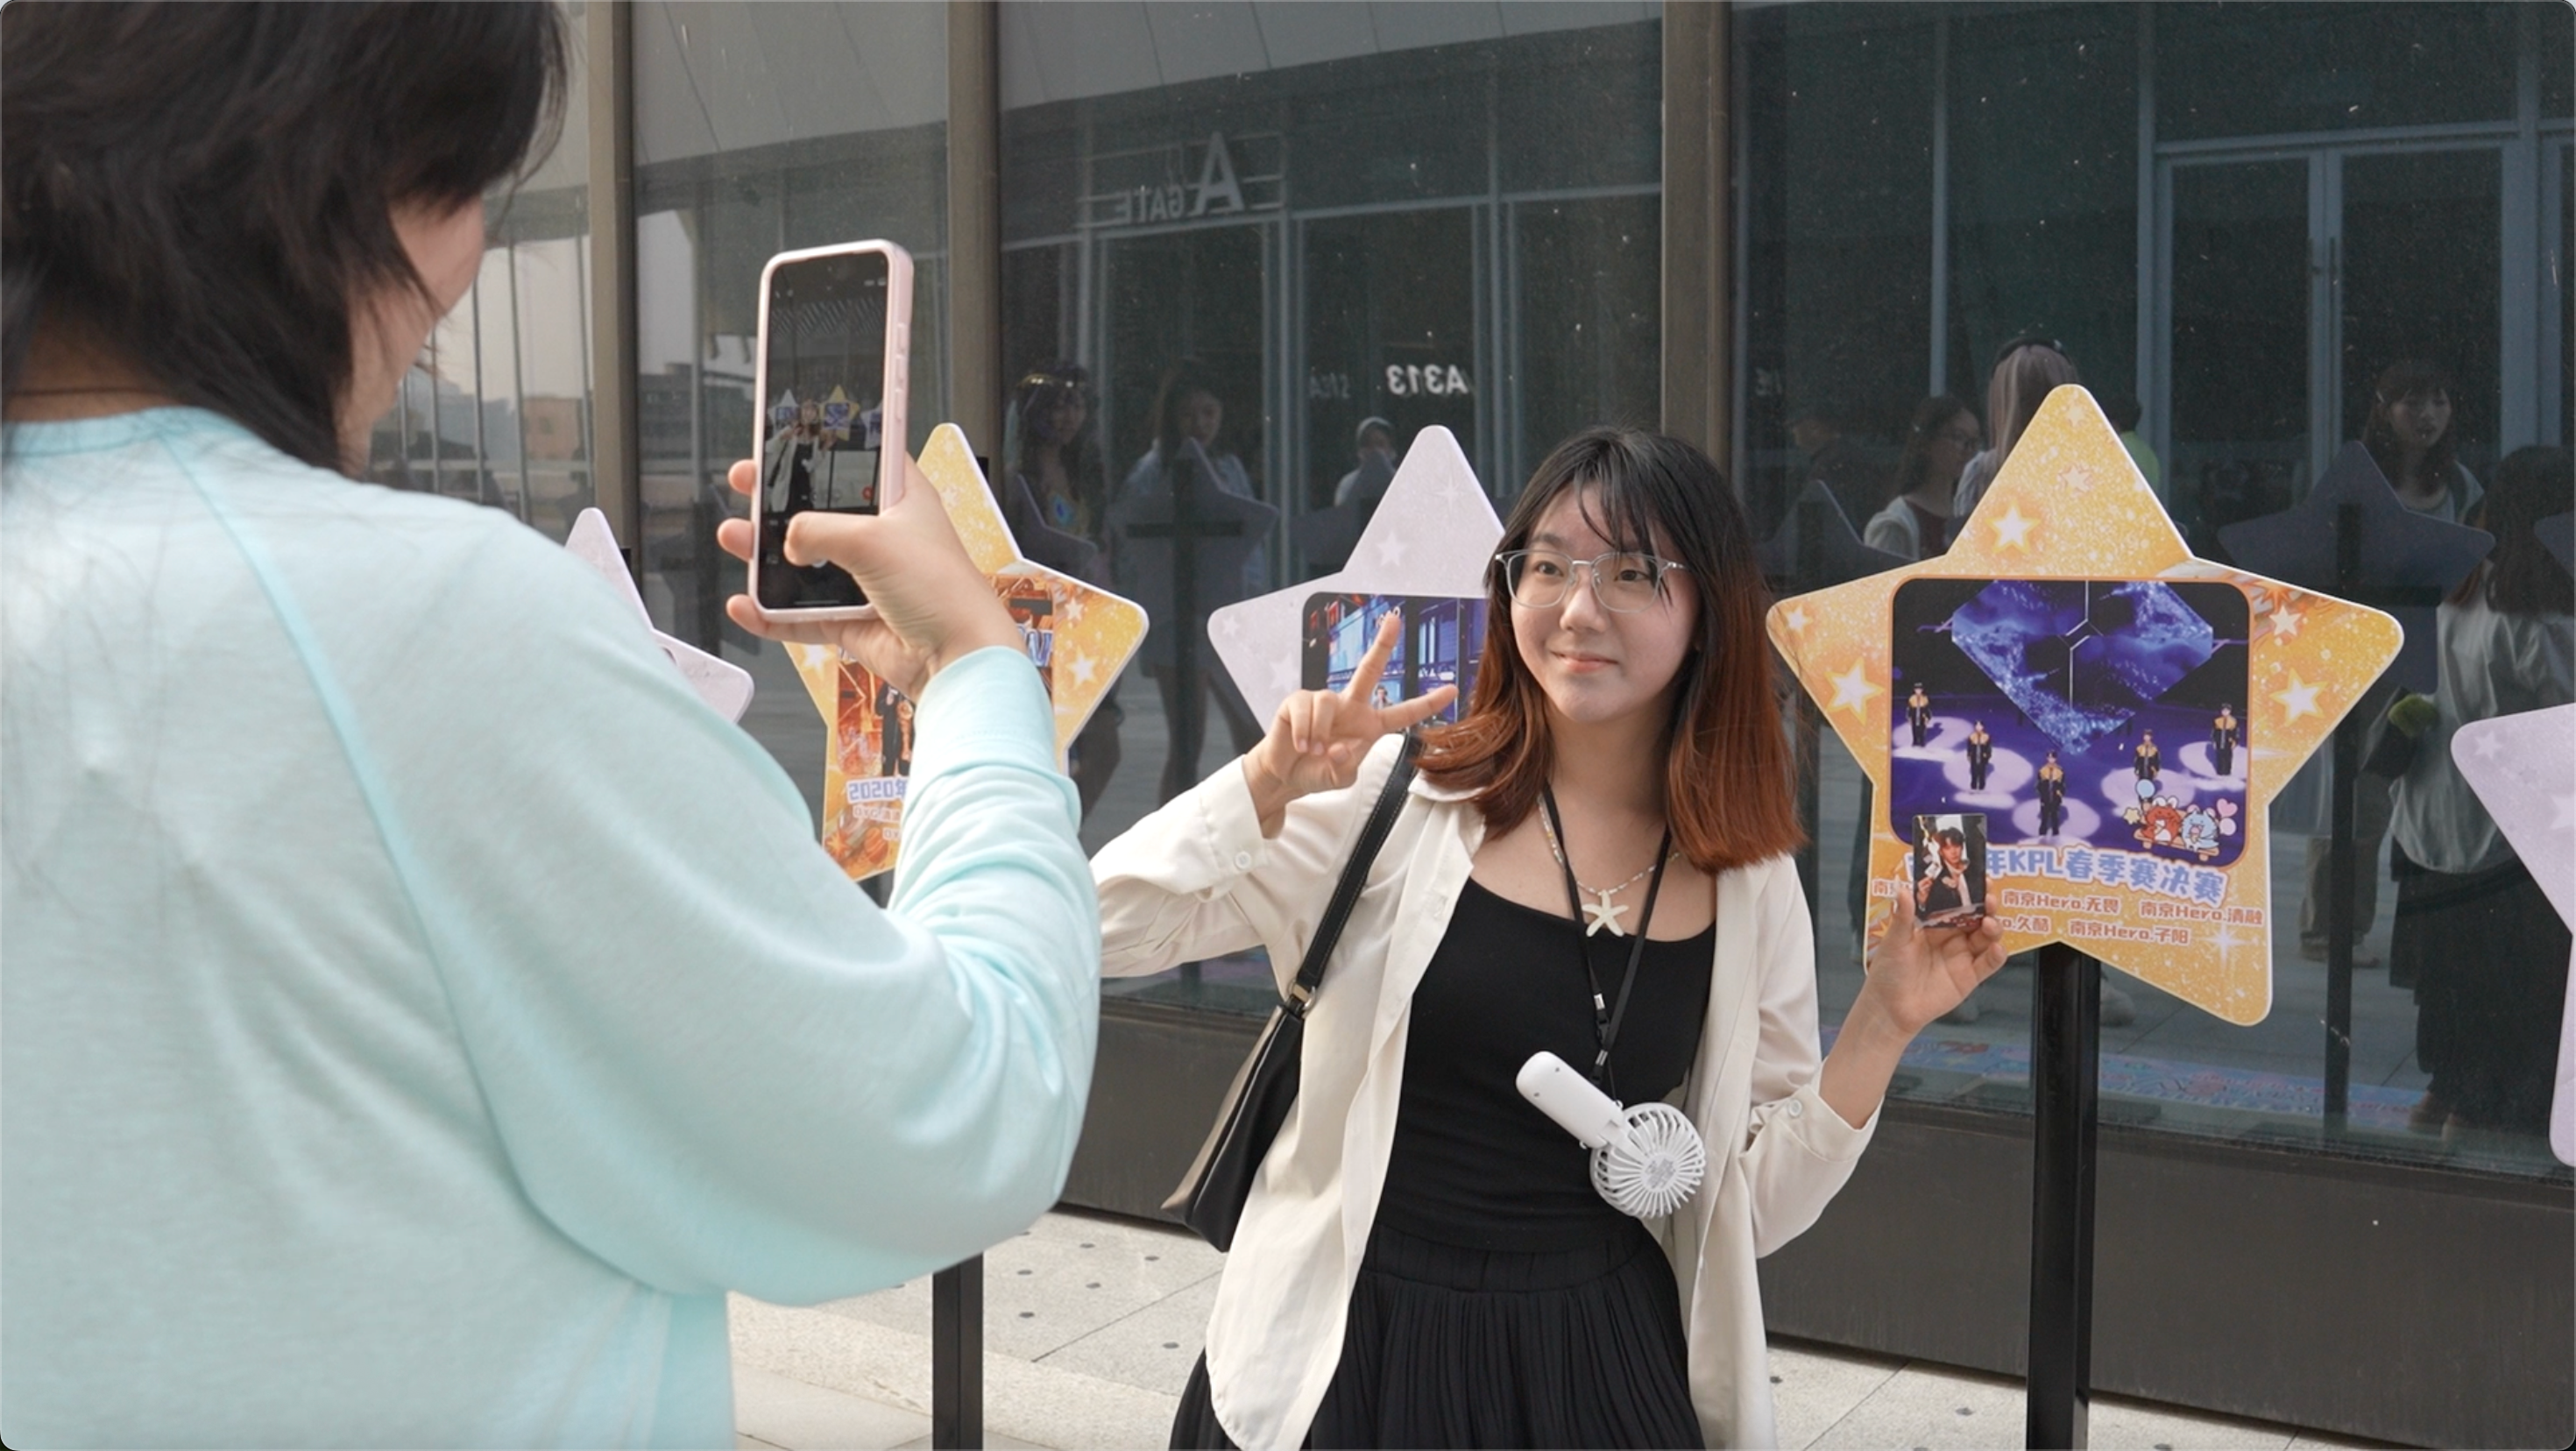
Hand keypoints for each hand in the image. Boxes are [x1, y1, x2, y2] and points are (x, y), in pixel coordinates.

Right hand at [715, 454, 1022, 699]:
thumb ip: (818, 530)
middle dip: (777, 500)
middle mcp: (882, 537)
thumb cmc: (939, 589)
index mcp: (899, 500)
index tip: (785, 439)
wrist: (956, 656)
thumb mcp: (871, 539)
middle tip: (746, 484)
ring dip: (766, 555)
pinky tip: (746, 605)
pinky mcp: (852, 619)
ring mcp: (865, 580)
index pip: (858, 463)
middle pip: (819, 511)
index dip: (823, 450)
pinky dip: (771, 613)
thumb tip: (789, 541)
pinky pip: (801, 615)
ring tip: (735, 539)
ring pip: (804, 563)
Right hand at [1240, 610, 1456, 833]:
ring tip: (1314, 750)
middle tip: (1393, 620)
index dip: (1428, 703)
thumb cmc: (1316, 773)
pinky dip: (1305, 730)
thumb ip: (1345, 767)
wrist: (1284, 776)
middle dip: (1382, 644)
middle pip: (1369, 669)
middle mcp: (1350, 707)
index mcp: (1369, 726)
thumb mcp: (1339, 779)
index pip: (1403, 713)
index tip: (1452, 690)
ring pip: (1328, 701)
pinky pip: (1306, 707)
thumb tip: (1340, 746)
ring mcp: (1324, 701)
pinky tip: (1301, 743)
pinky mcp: (1298, 701)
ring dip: (1320, 731)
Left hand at [1857, 889, 2009, 1038]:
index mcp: (1934, 924)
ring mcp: (1962, 956)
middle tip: (1989, 898)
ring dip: (1994, 927)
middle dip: (1987, 906)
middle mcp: (1952, 937)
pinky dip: (1997, 955)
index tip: (1978, 879)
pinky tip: (1997, 948)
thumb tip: (1903, 890)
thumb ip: (1903, 917)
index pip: (1957, 902)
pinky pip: (1989, 963)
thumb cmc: (1888, 973)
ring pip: (1987, 937)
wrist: (1890, 1008)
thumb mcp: (1894, 941)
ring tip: (1989, 923)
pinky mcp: (1969, 976)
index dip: (1969, 891)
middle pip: (1977, 916)